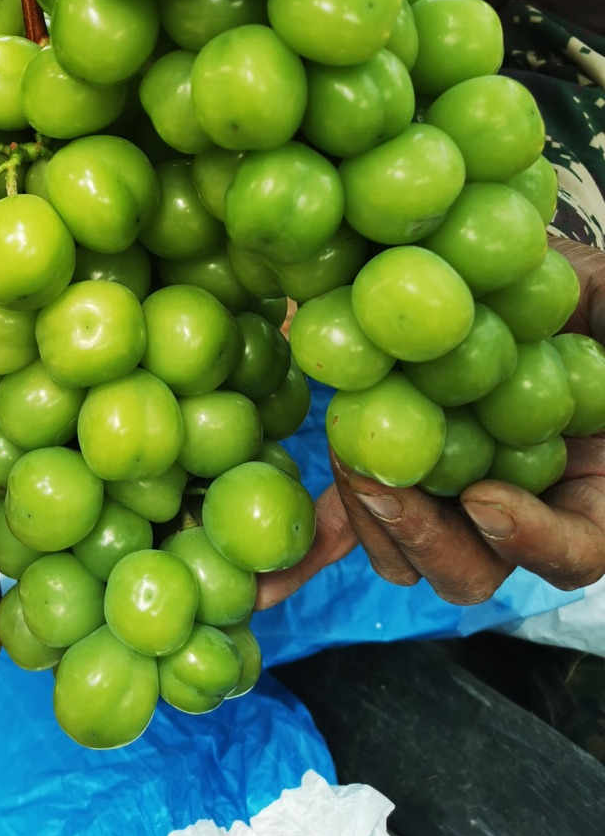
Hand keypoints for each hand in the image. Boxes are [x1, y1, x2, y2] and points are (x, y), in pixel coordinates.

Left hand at [258, 235, 604, 609]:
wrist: (512, 268)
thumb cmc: (585, 300)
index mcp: (588, 490)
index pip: (574, 549)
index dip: (534, 540)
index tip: (486, 498)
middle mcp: (517, 508)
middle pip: (471, 567)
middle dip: (424, 534)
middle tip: (383, 482)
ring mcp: (444, 495)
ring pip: (402, 549)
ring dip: (369, 516)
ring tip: (344, 453)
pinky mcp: (387, 465)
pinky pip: (347, 516)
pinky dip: (311, 537)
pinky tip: (263, 566)